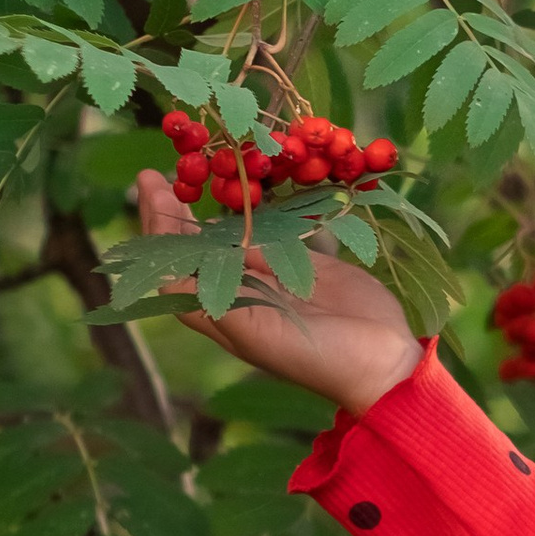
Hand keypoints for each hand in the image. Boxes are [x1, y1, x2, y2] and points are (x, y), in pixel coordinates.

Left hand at [135, 169, 424, 416]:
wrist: (382, 362)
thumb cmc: (320, 358)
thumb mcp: (262, 336)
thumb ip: (218, 304)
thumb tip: (170, 276)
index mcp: (221, 313)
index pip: (173, 269)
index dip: (157, 233)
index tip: (153, 194)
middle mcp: (238, 292)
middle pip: (193, 248)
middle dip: (172, 212)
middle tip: (153, 175)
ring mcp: (270, 275)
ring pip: (228, 235)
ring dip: (206, 206)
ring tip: (190, 173)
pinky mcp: (301, 262)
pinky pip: (269, 230)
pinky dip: (252, 208)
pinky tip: (240, 187)